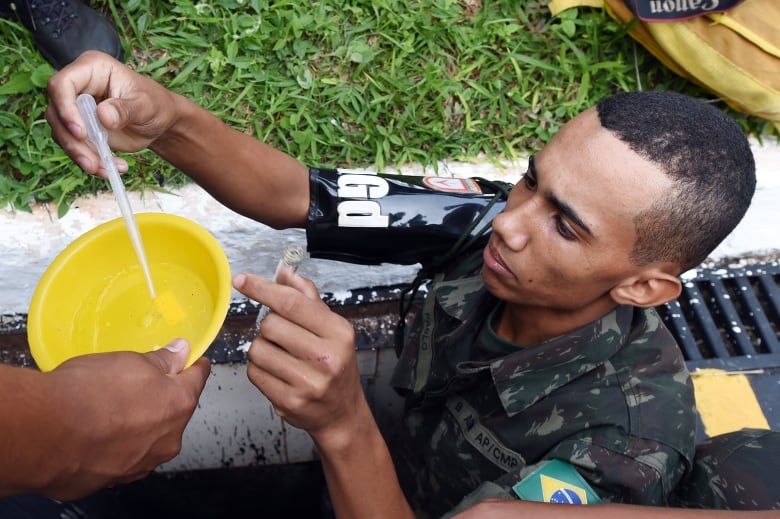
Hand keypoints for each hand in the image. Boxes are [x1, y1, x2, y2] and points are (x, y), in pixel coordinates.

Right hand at [38, 338, 209, 498]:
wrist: (43, 435)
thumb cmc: (86, 396)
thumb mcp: (129, 361)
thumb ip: (162, 359)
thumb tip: (179, 352)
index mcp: (179, 405)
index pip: (198, 379)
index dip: (192, 366)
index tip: (190, 361)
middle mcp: (167, 440)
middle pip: (174, 411)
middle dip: (160, 397)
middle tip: (135, 383)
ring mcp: (141, 464)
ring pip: (148, 437)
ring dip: (137, 424)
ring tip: (108, 408)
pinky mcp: (114, 479)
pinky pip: (122, 456)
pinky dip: (114, 445)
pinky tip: (95, 432)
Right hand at [45, 50, 180, 177]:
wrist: (160, 123)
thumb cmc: (156, 106)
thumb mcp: (146, 106)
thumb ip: (126, 109)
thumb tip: (103, 116)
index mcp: (93, 68)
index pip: (62, 84)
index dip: (65, 108)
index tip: (80, 133)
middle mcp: (78, 85)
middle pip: (56, 112)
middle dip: (72, 141)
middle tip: (92, 163)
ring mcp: (75, 107)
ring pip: (62, 132)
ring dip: (79, 154)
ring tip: (104, 170)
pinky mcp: (79, 127)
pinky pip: (73, 145)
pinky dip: (88, 160)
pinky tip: (109, 169)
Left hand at [232, 271, 364, 444]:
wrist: (342, 413)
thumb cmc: (336, 367)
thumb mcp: (332, 329)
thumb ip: (307, 299)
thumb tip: (284, 273)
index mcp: (338, 333)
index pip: (292, 303)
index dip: (262, 289)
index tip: (242, 281)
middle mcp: (326, 357)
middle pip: (270, 324)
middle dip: (269, 327)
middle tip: (283, 337)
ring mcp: (308, 382)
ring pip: (258, 349)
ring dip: (262, 349)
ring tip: (281, 357)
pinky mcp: (290, 401)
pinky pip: (254, 373)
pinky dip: (260, 369)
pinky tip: (278, 373)